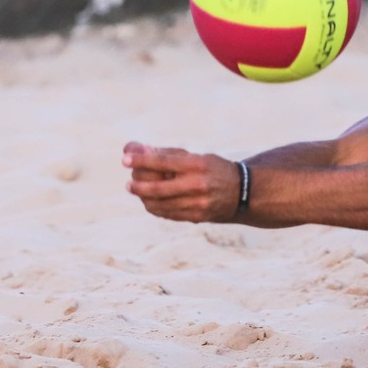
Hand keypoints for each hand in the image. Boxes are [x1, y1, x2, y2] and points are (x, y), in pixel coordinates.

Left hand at [123, 141, 241, 222]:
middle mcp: (197, 184)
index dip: (141, 160)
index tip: (125, 159)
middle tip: (129, 182)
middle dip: (138, 184)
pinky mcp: (196, 216)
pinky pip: (168, 213)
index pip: (163, 161)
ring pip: (160, 203)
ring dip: (144, 197)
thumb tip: (138, 151)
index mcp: (197, 164)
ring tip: (138, 191)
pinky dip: (155, 207)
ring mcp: (197, 203)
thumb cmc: (214, 169)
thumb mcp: (197, 157)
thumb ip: (169, 155)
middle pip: (158, 187)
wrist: (243, 192)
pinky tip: (150, 201)